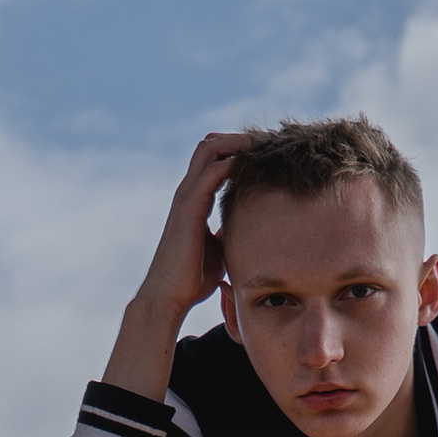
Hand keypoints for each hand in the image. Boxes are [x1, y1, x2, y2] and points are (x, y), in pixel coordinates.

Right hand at [103, 132, 257, 394]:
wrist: (169, 297)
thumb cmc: (193, 279)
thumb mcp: (220, 250)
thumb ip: (229, 235)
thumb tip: (248, 233)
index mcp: (195, 199)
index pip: (214, 159)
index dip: (238, 150)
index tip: (266, 154)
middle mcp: (188, 192)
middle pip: (210, 145)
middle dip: (240, 138)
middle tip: (268, 142)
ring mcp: (186, 197)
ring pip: (209, 149)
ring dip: (238, 142)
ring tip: (264, 145)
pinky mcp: (189, 208)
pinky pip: (212, 172)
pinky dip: (233, 162)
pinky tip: (254, 166)